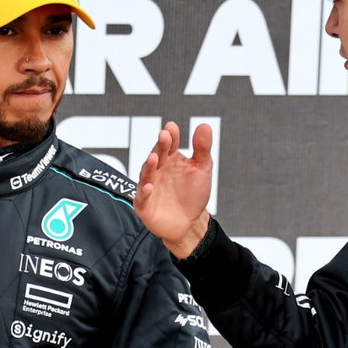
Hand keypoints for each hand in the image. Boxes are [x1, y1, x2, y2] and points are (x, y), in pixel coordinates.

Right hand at [135, 121, 213, 257]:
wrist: (191, 222)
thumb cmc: (194, 193)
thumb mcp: (202, 168)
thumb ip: (202, 148)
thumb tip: (204, 125)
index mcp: (170, 159)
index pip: (169, 144)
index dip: (171, 136)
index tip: (172, 128)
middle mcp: (157, 171)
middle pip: (157, 156)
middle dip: (160, 146)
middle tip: (164, 136)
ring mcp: (150, 187)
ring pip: (146, 174)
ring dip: (149, 166)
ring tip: (154, 158)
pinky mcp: (145, 205)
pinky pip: (142, 198)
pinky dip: (145, 192)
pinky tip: (150, 186)